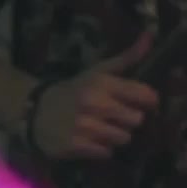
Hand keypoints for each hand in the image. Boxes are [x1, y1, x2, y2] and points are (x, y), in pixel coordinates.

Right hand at [30, 34, 159, 161]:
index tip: (144, 102)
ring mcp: (84, 126)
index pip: (145, 95)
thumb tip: (150, 35)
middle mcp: (94, 103)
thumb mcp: (99, 71)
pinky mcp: (75, 145)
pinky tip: (91, 139)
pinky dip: (102, 149)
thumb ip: (128, 57)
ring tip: (103, 128)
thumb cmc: (76, 90)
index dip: (149, 100)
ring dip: (117, 135)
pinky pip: (107, 152)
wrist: (36, 111)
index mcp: (103, 83)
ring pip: (124, 138)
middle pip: (137, 120)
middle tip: (117, 116)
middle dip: (130, 120)